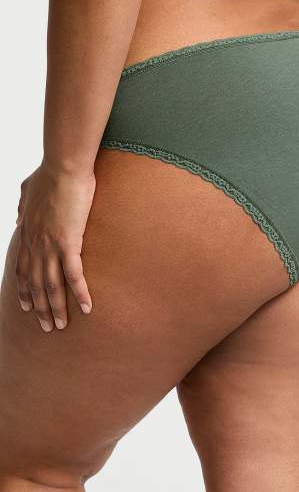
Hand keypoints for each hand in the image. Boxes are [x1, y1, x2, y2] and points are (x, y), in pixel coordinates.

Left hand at [15, 162, 95, 331]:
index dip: (23, 290)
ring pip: (50, 285)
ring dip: (55, 308)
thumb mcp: (27, 190)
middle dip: (38, 308)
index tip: (25, 307)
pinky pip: (73, 275)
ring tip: (60, 326)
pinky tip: (86, 307)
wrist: (62, 167)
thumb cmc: (49, 174)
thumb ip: (22, 206)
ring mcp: (50, 245)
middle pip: (34, 284)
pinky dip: (79, 293)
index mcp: (27, 233)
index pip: (22, 269)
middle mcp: (35, 244)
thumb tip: (18, 217)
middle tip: (45, 326)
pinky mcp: (69, 243)